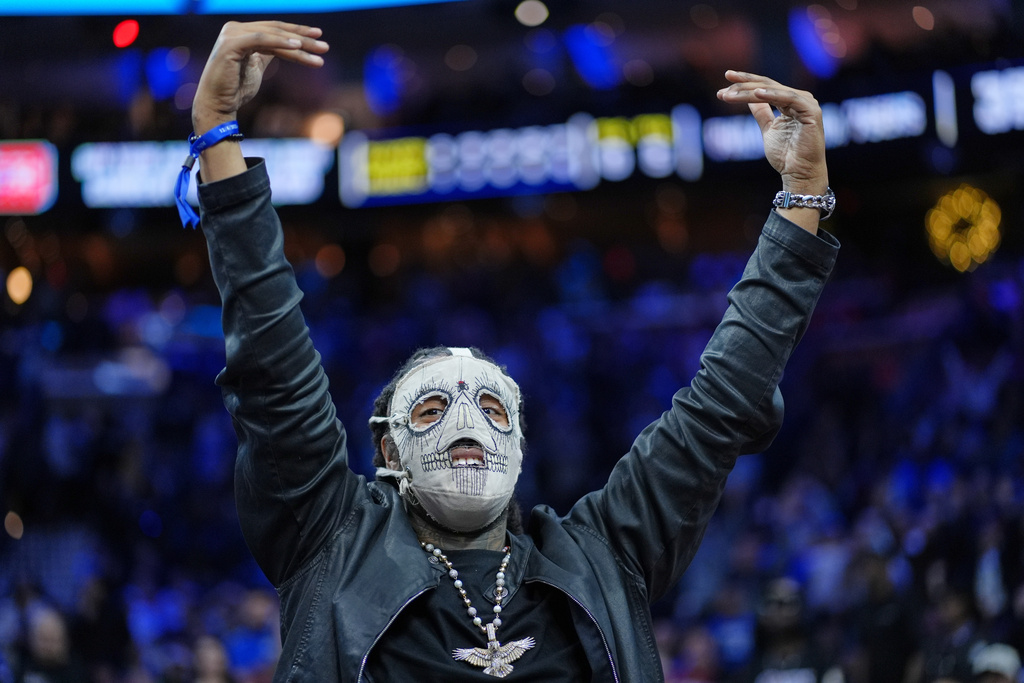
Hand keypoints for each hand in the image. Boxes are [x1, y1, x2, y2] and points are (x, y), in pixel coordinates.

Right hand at [192, 21, 328, 133]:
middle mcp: (235, 29)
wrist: (217, 104)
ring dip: (299, 44)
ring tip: (319, 51)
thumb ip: (269, 52)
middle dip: (303, 39)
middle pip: (276, 31)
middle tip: (325, 46)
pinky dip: (280, 43)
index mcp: (242, 32)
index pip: (274, 29)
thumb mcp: (257, 66)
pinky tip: (297, 47)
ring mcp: (232, 34)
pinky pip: (261, 41)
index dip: (297, 32)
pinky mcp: (231, 44)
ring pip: (273, 37)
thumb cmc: (237, 88)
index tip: (319, 36)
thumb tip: (288, 45)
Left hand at [717, 70, 827, 195]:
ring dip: (750, 91)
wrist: (799, 173)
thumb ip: (761, 112)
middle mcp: (799, 99)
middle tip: (724, 86)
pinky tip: (756, 94)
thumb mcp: (768, 129)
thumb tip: (749, 97)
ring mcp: (806, 103)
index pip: (765, 87)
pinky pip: (789, 98)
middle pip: (767, 86)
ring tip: (731, 94)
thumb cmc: (786, 155)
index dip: (746, 82)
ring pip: (773, 91)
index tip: (726, 78)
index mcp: (789, 101)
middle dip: (744, 85)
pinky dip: (773, 95)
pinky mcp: (811, 111)